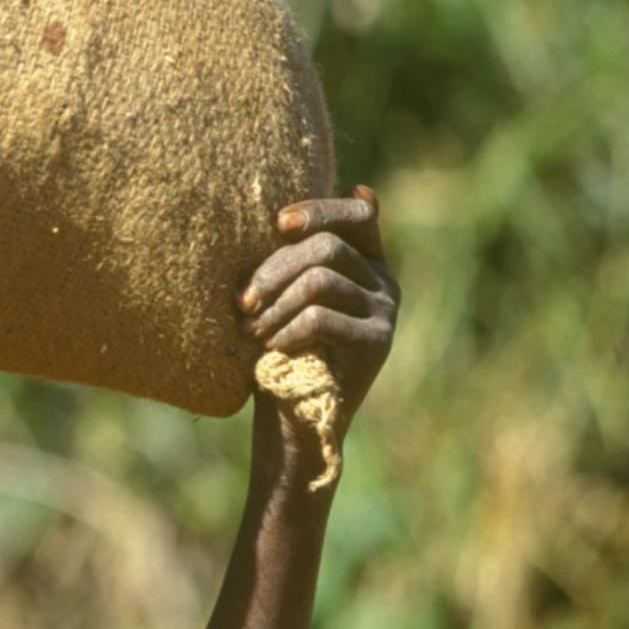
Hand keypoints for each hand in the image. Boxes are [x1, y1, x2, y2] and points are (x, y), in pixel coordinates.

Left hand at [237, 185, 397, 432]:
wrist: (292, 418)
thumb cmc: (277, 346)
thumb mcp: (282, 293)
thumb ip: (292, 256)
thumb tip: (289, 216)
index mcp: (365, 260)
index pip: (359, 215)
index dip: (320, 210)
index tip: (279, 224)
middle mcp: (384, 282)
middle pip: (327, 247)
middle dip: (273, 270)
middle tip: (242, 303)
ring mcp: (386, 312)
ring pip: (320, 281)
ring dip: (274, 305)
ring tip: (252, 330)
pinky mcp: (377, 342)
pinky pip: (321, 318)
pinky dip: (286, 330)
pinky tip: (272, 348)